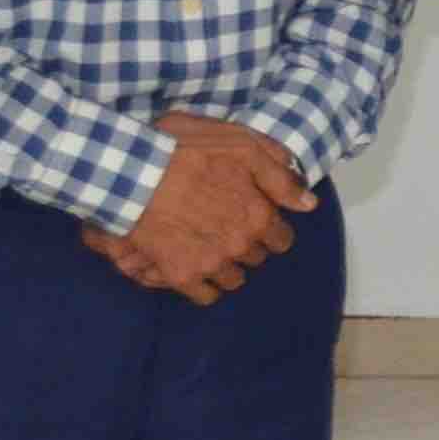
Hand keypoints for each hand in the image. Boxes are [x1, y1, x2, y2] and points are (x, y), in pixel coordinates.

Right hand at [111, 119, 309, 299]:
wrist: (130, 170)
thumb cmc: (185, 150)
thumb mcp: (242, 144)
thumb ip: (279, 176)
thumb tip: (308, 203)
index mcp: (259, 215)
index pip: (281, 238)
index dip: (268, 228)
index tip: (251, 218)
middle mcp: (241, 244)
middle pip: (256, 257)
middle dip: (245, 244)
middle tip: (221, 226)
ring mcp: (212, 262)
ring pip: (234, 278)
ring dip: (225, 266)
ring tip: (206, 246)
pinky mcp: (181, 274)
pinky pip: (205, 295)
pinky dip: (202, 285)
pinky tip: (192, 266)